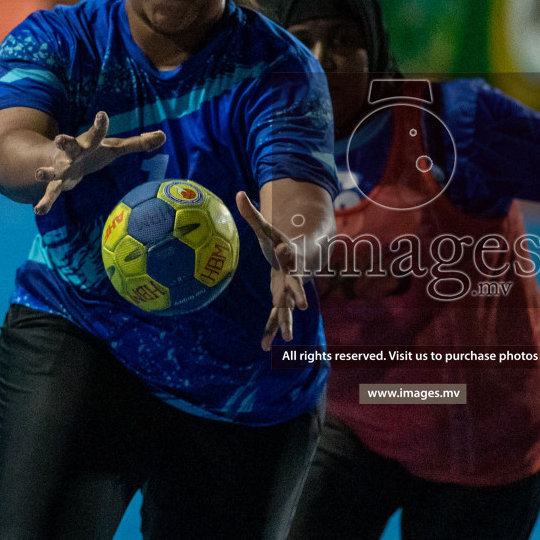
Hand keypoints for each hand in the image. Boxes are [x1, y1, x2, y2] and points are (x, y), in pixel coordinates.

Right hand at [32, 111, 165, 215]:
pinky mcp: (58, 183)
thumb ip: (137, 143)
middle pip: (68, 146)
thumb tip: (163, 136)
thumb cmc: (93, 152)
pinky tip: (39, 211)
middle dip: (64, 142)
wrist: (61, 159)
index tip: (101, 115)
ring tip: (38, 174)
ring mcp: (62, 168)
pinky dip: (46, 201)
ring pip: (53, 170)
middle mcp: (72, 153)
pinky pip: (51, 193)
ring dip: (46, 172)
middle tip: (59, 139)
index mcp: (88, 143)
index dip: (99, 125)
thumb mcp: (114, 148)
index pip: (96, 133)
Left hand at [235, 190, 307, 351]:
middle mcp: (292, 276)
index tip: (282, 249)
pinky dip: (270, 331)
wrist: (300, 259)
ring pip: (288, 309)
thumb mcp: (266, 228)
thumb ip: (252, 214)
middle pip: (295, 287)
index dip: (285, 251)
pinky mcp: (282, 302)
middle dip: (298, 296)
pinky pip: (275, 318)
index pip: (287, 253)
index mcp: (288, 257)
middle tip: (301, 306)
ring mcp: (289, 291)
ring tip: (287, 340)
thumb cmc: (279, 242)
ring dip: (287, 324)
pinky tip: (264, 347)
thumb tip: (238, 193)